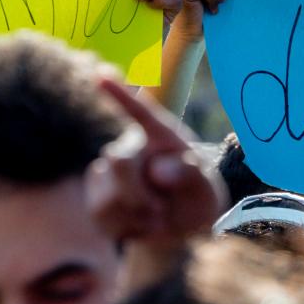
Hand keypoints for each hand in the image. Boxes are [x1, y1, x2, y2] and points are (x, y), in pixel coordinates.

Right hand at [88, 78, 226, 259]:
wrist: (184, 229)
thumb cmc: (197, 199)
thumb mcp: (206, 189)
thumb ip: (190, 175)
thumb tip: (159, 170)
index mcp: (161, 137)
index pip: (140, 112)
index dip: (120, 93)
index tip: (102, 75)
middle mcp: (131, 149)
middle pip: (118, 160)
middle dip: (139, 191)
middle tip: (161, 209)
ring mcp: (109, 174)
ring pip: (107, 195)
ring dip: (136, 215)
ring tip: (157, 217)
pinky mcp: (97, 199)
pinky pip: (101, 216)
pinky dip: (126, 229)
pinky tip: (141, 226)